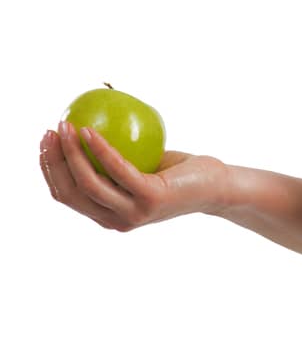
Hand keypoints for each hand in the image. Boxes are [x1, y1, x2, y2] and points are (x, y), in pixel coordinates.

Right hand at [39, 119, 228, 230]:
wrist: (215, 186)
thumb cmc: (177, 173)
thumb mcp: (139, 165)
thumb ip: (112, 157)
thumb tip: (82, 123)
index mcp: (108, 215)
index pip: (67, 196)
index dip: (48, 170)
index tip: (44, 142)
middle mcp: (116, 220)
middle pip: (71, 192)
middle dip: (52, 161)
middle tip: (50, 131)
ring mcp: (133, 212)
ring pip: (89, 182)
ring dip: (71, 151)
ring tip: (66, 125)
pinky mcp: (150, 198)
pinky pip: (117, 169)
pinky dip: (100, 148)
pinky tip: (90, 130)